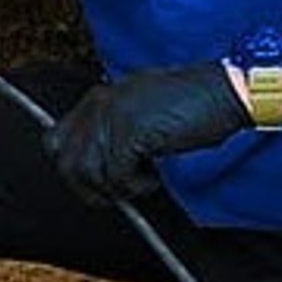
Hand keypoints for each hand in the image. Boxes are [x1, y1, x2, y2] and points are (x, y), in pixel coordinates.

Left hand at [45, 64, 250, 203]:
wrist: (225, 91)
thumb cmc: (194, 103)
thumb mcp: (143, 110)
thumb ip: (115, 129)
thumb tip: (98, 168)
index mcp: (100, 97)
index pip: (55, 140)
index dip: (74, 168)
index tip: (100, 181)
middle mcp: (100, 105)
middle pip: (65, 161)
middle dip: (88, 185)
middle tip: (118, 190)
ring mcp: (113, 117)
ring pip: (88, 173)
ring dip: (115, 187)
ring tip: (141, 181)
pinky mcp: (130, 133)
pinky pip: (117, 176)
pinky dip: (136, 186)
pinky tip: (154, 177)